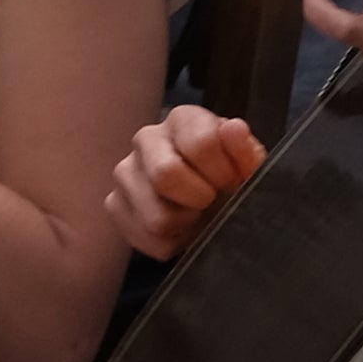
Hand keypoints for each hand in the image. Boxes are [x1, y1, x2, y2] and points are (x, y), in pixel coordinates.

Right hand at [107, 102, 268, 261]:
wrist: (210, 201)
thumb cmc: (228, 176)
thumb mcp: (248, 164)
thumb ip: (245, 151)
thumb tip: (233, 130)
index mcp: (183, 119)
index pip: (200, 142)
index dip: (223, 172)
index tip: (233, 183)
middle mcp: (147, 138)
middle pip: (166, 174)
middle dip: (199, 199)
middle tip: (212, 202)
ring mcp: (125, 172)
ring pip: (155, 216)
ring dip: (186, 225)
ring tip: (197, 215)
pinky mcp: (114, 204)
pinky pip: (145, 238)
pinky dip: (171, 242)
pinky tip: (181, 228)